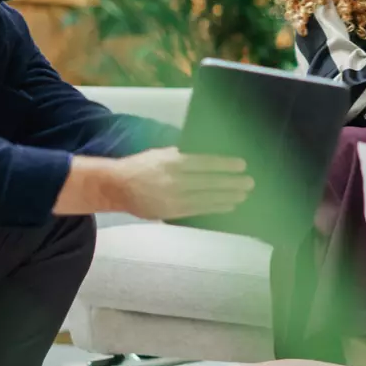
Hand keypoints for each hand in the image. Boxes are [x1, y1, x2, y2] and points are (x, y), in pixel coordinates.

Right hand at [110, 147, 253, 219]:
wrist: (116, 186)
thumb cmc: (142, 166)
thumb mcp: (161, 153)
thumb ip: (182, 155)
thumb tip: (208, 157)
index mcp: (172, 162)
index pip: (204, 163)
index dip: (224, 165)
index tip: (241, 165)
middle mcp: (173, 180)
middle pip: (208, 182)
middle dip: (231, 183)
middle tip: (250, 182)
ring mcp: (171, 198)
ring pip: (205, 198)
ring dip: (227, 196)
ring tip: (244, 194)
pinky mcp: (170, 212)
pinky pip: (197, 210)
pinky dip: (215, 207)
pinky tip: (228, 205)